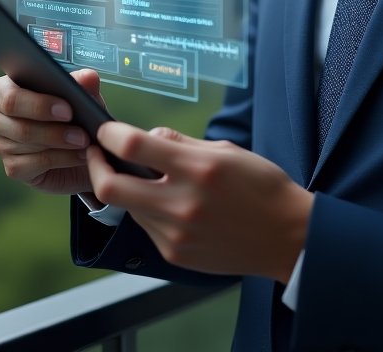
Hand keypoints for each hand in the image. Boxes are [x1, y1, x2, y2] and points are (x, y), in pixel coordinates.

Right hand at [0, 69, 102, 194]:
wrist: (82, 148)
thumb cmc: (75, 112)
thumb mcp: (84, 95)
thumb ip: (84, 83)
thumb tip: (88, 76)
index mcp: (4, 88)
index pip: (11, 96)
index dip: (38, 104)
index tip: (67, 110)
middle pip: (19, 125)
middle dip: (54, 129)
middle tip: (82, 133)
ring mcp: (1, 144)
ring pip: (26, 144)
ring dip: (61, 144)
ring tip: (86, 142)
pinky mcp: (12, 168)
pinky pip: (31, 165)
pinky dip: (60, 159)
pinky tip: (79, 156)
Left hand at [87, 122, 313, 282]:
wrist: (286, 236)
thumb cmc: (262, 185)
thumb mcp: (226, 151)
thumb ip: (182, 144)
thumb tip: (149, 138)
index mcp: (198, 168)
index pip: (133, 146)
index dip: (110, 134)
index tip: (106, 129)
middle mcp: (182, 203)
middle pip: (111, 187)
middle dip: (96, 166)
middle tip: (98, 154)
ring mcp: (176, 233)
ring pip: (127, 207)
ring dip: (128, 189)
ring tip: (144, 178)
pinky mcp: (175, 252)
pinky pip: (146, 226)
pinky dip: (148, 209)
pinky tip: (168, 202)